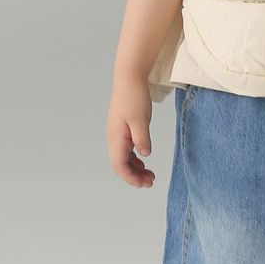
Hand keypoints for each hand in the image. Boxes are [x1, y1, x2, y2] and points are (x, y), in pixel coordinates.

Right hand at [107, 72, 155, 188]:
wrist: (129, 79)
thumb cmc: (134, 97)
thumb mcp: (140, 119)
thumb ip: (142, 138)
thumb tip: (145, 155)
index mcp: (116, 138)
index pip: (119, 165)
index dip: (131, 178)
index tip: (144, 184)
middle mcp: (114, 139)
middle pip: (120, 165)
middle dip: (134, 176)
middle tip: (151, 182)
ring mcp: (117, 135)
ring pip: (123, 159)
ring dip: (135, 169)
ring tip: (150, 175)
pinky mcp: (122, 130)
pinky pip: (126, 151)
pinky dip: (134, 159)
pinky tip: (144, 161)